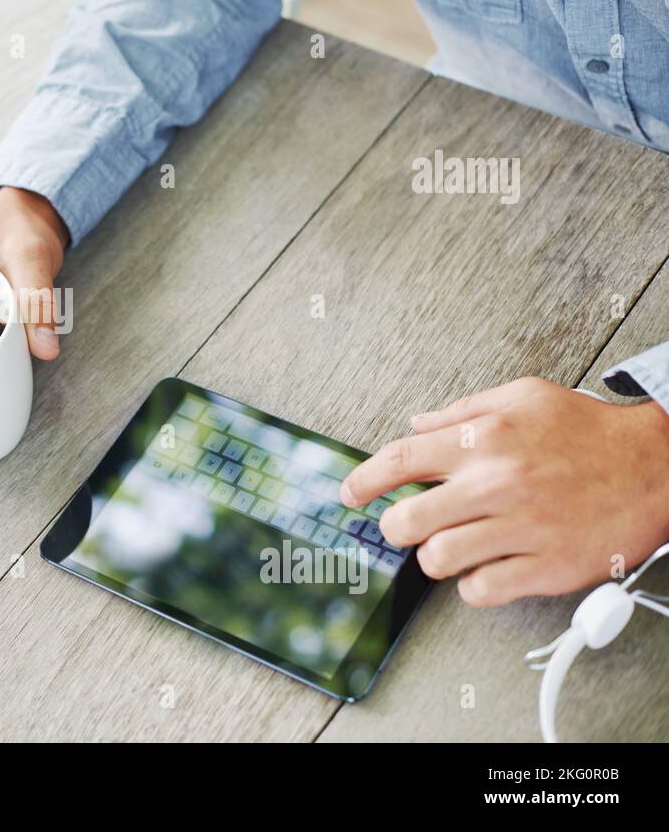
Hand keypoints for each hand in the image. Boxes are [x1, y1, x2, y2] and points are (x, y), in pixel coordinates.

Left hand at [340, 377, 668, 605]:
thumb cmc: (589, 431)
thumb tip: (417, 425)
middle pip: (405, 520)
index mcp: (482, 439)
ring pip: (437, 559)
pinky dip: (475, 584)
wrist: (657, 466)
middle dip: (396, 526)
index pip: (398, 460)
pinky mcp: (546, 567)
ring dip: (437, 556)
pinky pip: (481, 590)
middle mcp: (495, 483)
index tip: (349, 493)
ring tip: (455, 544)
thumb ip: (463, 411)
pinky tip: (487, 567)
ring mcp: (521, 528)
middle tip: (407, 524)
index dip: (362, 480)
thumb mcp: (523, 397)